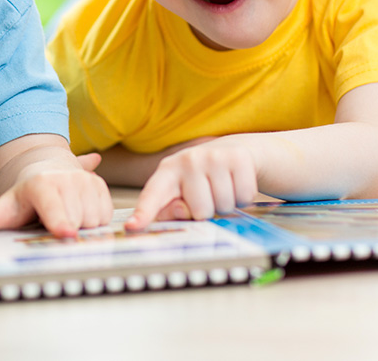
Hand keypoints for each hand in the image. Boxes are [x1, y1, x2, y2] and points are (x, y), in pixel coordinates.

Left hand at [0, 161, 112, 237]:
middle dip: (68, 231)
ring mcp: (86, 181)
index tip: (65, 234)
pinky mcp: (100, 185)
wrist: (43, 170)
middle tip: (53, 225)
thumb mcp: (6, 207)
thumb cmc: (24, 197)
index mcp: (42, 185)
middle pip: (77, 222)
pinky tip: (78, 215)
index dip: (59, 221)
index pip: (53, 207)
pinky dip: (96, 221)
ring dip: (83, 228)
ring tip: (64, 218)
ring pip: (95, 221)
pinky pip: (106, 216)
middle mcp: (67, 179)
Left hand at [125, 137, 258, 230]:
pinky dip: (243, 198)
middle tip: (209, 196)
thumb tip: (178, 211)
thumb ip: (173, 208)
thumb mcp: (182, 192)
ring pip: (224, 206)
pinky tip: (235, 184)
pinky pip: (244, 197)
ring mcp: (213, 156)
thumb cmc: (202, 178)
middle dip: (208, 211)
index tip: (133, 226)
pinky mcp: (237, 157)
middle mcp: (187, 160)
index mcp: (167, 171)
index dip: (143, 212)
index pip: (153, 194)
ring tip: (222, 189)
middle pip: (200, 211)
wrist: (233, 150)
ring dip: (226, 205)